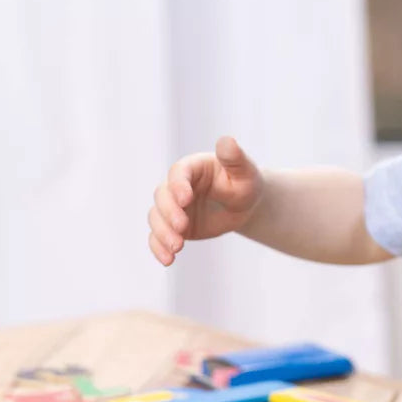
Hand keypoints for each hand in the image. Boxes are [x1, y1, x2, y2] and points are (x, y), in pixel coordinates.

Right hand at [148, 136, 263, 265]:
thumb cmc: (245, 182)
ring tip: (176, 248)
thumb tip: (227, 141)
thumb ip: (235, 158)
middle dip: (169, 213)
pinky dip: (158, 248)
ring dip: (162, 233)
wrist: (244, 204)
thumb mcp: (245, 171)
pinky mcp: (173, 226)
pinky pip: (158, 237)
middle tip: (182, 228)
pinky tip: (167, 260)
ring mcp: (172, 207)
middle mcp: (176, 186)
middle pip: (162, 197)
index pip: (178, 173)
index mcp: (192, 168)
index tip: (186, 199)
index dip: (178, 186)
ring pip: (156, 218)